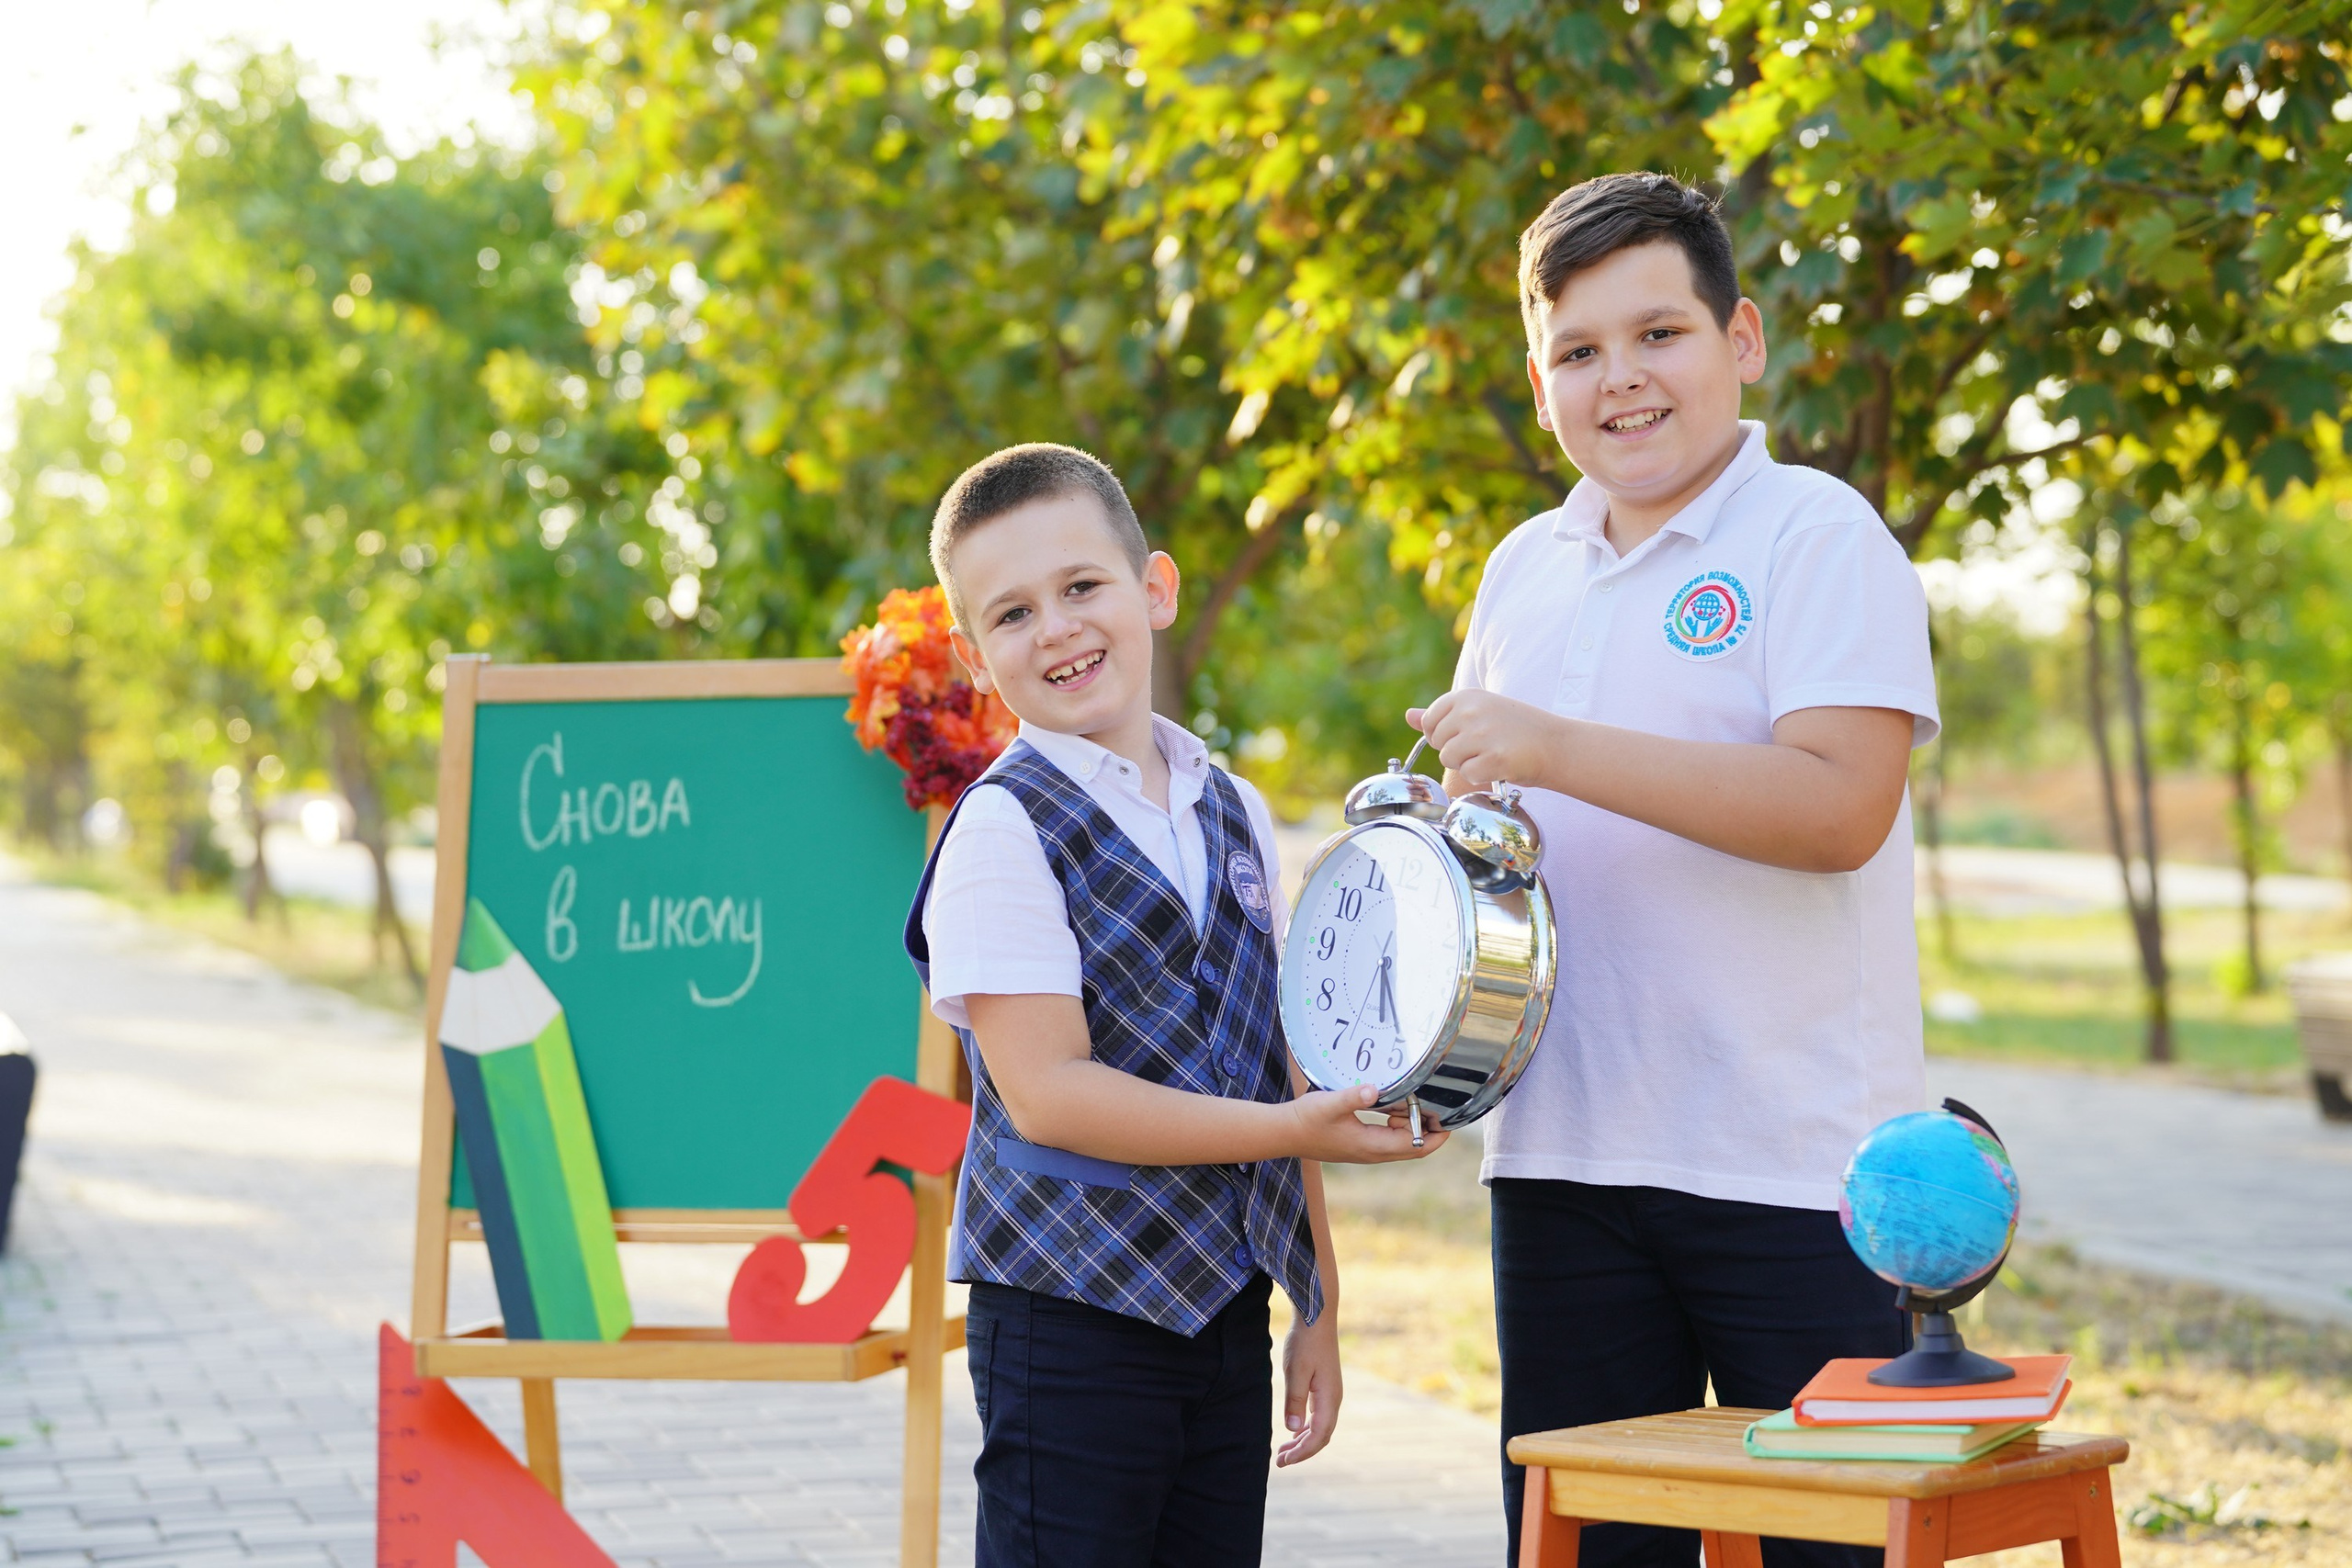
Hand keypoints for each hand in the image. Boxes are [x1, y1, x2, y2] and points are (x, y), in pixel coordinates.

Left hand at [1277, 1308, 1341, 1465]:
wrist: (1316, 1317)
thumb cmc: (1305, 1342)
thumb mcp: (1295, 1371)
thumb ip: (1295, 1401)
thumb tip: (1293, 1429)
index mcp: (1329, 1398)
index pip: (1318, 1436)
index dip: (1301, 1452)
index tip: (1283, 1461)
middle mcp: (1333, 1399)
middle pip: (1321, 1436)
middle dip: (1301, 1451)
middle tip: (1279, 1461)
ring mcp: (1331, 1393)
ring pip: (1320, 1427)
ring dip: (1302, 1441)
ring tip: (1283, 1451)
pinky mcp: (1325, 1387)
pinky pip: (1318, 1416)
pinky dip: (1305, 1428)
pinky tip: (1293, 1431)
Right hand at [1284, 1085, 1448, 1162]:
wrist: (1285, 1133)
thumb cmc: (1306, 1120)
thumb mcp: (1330, 1104)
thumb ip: (1353, 1096)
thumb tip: (1375, 1089)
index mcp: (1372, 1146)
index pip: (1417, 1147)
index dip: (1437, 1135)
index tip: (1449, 1118)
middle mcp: (1373, 1153)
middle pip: (1414, 1147)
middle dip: (1428, 1126)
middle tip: (1431, 1100)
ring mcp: (1367, 1151)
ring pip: (1402, 1142)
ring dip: (1411, 1124)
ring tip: (1409, 1099)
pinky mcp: (1360, 1145)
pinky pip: (1388, 1138)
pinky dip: (1396, 1123)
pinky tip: (1388, 1105)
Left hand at [1406, 691, 1565, 789]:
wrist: (1556, 744)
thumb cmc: (1515, 729)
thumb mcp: (1479, 711)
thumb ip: (1442, 715)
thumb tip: (1408, 716)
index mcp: (1465, 696)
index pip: (1429, 721)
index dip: (1444, 734)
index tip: (1466, 734)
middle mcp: (1471, 711)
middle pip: (1438, 744)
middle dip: (1457, 750)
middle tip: (1486, 745)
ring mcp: (1481, 734)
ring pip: (1449, 760)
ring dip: (1469, 763)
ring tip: (1493, 753)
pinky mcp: (1493, 758)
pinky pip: (1468, 775)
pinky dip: (1482, 776)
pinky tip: (1500, 765)